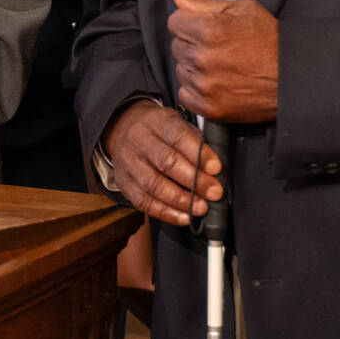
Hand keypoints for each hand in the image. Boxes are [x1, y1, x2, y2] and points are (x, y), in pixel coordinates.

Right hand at [103, 101, 221, 226]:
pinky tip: (184, 217)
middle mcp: (139, 141)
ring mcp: (128, 164)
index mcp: (156, 122)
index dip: (198, 153)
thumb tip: (215, 166)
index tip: (216, 168)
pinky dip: (166, 213)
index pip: (177, 136)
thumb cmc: (158, 131)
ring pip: (153, 184)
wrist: (123, 131)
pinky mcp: (124, 184)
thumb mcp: (176, 122)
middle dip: (194, 180)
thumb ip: (194, 139)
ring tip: (201, 207)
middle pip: (166, 162)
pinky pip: (144, 202)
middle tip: (214, 192)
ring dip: (181, 200)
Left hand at [169, 0, 278, 122]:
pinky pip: (185, 94)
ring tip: (221, 65)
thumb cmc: (272, 42)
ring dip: (194, 67)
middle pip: (177, 46)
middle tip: (219, 47)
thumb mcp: (244, 10)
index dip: (189, 22)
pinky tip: (217, 82)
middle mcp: (203, 58)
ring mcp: (206, 85)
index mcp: (208, 30)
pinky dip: (197, 89)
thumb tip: (179, 0)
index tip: (202, 28)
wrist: (293, 77)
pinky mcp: (210, 107)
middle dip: (193, 44)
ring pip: (181, 70)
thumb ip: (206, 4)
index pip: (174, 22)